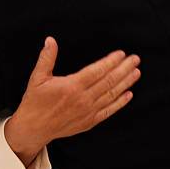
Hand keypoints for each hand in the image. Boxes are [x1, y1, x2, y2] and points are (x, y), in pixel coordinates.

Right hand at [5, 37, 140, 165]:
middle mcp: (83, 99)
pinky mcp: (89, 121)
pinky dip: (120, 102)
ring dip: (126, 83)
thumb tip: (50, 40)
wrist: (33, 129)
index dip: (111, 61)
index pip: (97, 71)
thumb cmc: (35, 102)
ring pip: (111, 95)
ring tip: (136, 72)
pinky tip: (129, 94)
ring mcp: (88, 111)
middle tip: (135, 59)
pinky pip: (108, 111)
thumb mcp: (37, 78)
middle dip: (124, 69)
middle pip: (109, 81)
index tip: (121, 53)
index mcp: (72, 86)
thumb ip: (46, 58)